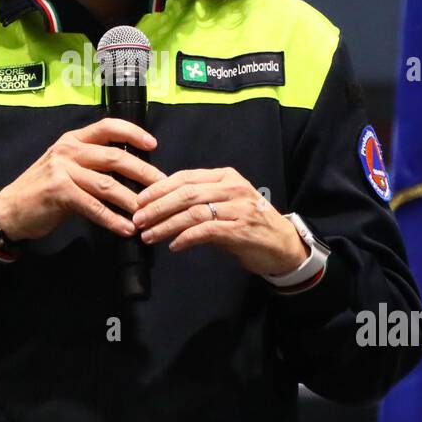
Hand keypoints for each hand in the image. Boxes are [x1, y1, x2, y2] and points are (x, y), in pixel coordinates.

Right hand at [0, 118, 165, 242]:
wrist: (11, 209)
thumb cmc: (44, 190)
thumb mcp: (67, 168)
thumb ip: (93, 164)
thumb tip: (132, 172)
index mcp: (73, 139)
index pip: (108, 127)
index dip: (133, 133)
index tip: (153, 145)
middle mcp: (68, 149)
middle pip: (115, 157)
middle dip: (143, 173)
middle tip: (161, 187)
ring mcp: (62, 169)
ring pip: (107, 184)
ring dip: (131, 201)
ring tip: (148, 214)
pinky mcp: (59, 191)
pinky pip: (93, 206)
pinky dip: (112, 219)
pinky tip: (126, 229)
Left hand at [132, 167, 309, 276]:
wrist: (283, 245)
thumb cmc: (248, 224)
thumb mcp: (225, 204)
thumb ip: (198, 200)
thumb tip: (160, 205)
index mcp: (225, 176)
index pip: (185, 177)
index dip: (159, 188)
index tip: (139, 200)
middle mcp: (232, 188)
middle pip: (186, 193)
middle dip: (157, 206)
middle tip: (138, 218)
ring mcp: (238, 208)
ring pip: (193, 212)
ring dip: (166, 225)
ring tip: (149, 235)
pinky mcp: (240, 229)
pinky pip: (206, 231)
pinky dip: (185, 238)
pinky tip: (173, 245)